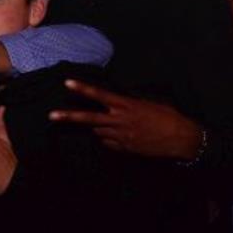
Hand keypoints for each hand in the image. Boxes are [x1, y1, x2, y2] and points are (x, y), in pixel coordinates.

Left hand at [49, 79, 201, 158]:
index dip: (83, 89)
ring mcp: (121, 137)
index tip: (67, 83)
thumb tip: (117, 104)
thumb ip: (130, 104)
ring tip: (111, 124)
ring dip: (98, 128)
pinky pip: (108, 144)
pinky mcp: (124, 149)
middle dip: (69, 117)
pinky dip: (108, 140)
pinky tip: (120, 137)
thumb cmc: (169, 117)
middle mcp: (120, 121)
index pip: (100, 95)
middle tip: (51, 116)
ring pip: (98, 132)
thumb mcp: (150, 104)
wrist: (181, 139)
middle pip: (89, 119)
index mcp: (127, 105)